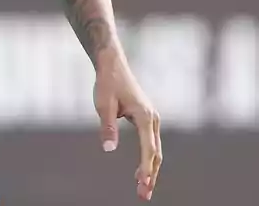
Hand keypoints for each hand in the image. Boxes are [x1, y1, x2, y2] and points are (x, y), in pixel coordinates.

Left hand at [95, 51, 161, 200]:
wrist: (113, 65)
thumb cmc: (107, 84)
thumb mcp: (103, 105)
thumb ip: (107, 127)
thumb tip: (109, 150)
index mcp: (144, 116)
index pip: (148, 148)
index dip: (146, 168)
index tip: (143, 184)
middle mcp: (153, 118)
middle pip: (155, 153)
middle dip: (151, 175)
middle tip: (143, 195)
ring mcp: (152, 119)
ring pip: (155, 150)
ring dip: (151, 170)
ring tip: (143, 189)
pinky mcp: (148, 119)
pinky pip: (152, 144)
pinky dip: (149, 159)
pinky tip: (142, 172)